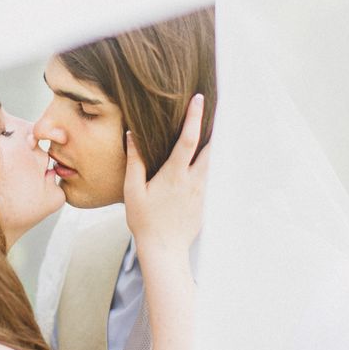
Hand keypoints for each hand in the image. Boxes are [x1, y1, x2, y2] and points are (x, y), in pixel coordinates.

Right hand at [124, 93, 209, 253]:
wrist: (165, 250)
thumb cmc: (145, 221)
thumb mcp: (133, 191)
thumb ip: (135, 161)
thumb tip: (132, 136)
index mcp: (175, 175)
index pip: (189, 139)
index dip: (194, 117)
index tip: (198, 99)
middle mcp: (193, 180)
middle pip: (211, 147)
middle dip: (214, 127)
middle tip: (216, 110)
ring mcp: (202, 191)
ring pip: (212, 162)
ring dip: (212, 145)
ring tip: (210, 131)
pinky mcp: (204, 201)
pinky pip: (209, 177)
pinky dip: (208, 164)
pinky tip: (201, 162)